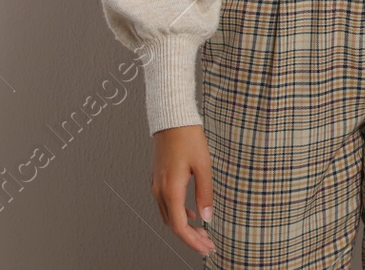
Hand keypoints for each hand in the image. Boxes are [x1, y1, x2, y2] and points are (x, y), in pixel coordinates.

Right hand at [151, 124, 215, 253]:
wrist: (171, 117)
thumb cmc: (187, 136)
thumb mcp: (203, 165)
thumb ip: (205, 193)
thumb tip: (207, 217)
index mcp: (170, 190)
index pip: (180, 227)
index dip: (193, 241)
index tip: (207, 247)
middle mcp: (159, 190)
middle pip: (173, 225)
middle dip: (191, 238)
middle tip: (208, 243)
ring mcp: (156, 184)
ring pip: (168, 216)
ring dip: (184, 227)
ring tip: (202, 232)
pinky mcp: (158, 178)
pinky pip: (166, 204)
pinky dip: (179, 214)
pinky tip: (192, 213)